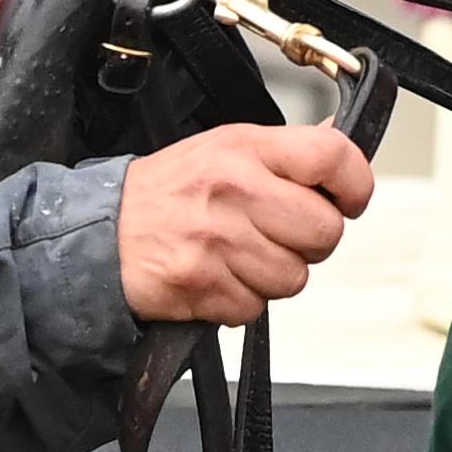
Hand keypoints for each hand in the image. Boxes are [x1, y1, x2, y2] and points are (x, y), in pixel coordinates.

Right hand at [117, 124, 375, 325]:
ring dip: (275, 276)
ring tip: (241, 257)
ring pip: (295, 277)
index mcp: (245, 148)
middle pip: (325, 230)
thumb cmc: (166, 193)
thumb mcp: (224, 148)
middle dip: (312, 242)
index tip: (350, 200)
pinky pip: (256, 308)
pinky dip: (242, 302)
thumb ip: (284, 152)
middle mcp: (234, 190)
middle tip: (283, 236)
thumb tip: (344, 142)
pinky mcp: (201, 286)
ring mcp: (218, 241)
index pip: (332, 155)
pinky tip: (218, 278)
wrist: (96, 233)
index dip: (356, 183)